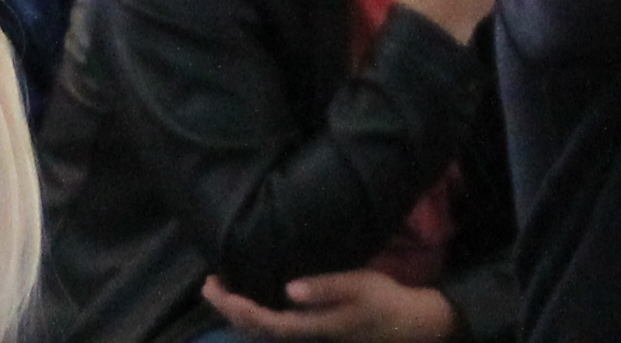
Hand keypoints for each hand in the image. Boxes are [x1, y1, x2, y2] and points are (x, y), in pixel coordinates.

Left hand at [201, 270, 460, 338]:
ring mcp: (312, 338)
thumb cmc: (385, 301)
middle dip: (229, 310)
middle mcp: (308, 338)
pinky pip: (276, 327)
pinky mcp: (315, 332)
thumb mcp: (359, 287)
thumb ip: (325, 289)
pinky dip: (256, 315)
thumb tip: (288, 290)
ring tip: (219, 289)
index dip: (238, 308)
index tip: (217, 286)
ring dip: (239, 313)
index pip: (266, 323)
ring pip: (265, 332)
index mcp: (314, 328)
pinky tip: (249, 298)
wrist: (412, 325)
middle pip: (259, 330)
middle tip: (208, 284)